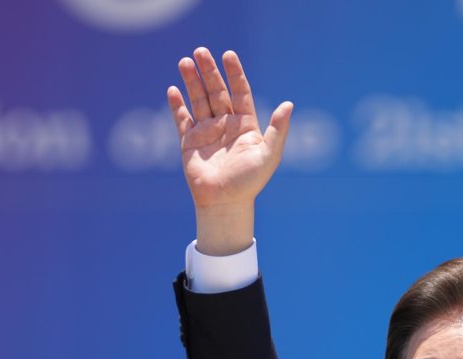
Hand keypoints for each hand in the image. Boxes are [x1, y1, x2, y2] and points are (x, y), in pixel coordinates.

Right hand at [167, 47, 292, 254]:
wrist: (225, 203)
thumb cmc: (250, 181)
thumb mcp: (269, 155)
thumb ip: (278, 129)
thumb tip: (289, 104)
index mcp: (245, 125)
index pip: (240, 93)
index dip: (235, 74)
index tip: (229, 55)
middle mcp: (226, 125)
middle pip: (217, 92)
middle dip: (209, 72)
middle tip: (200, 51)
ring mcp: (207, 132)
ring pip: (199, 100)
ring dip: (192, 81)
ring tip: (185, 61)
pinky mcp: (189, 142)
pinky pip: (182, 119)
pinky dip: (177, 105)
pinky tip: (173, 89)